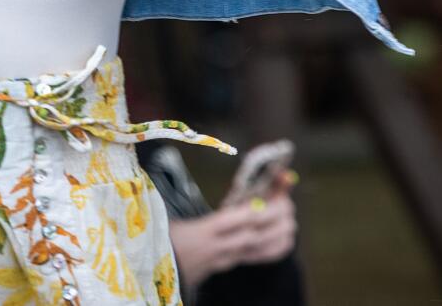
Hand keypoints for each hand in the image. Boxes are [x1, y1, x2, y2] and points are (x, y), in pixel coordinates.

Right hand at [170, 176, 296, 281]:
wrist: (151, 274)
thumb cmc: (161, 237)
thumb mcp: (169, 216)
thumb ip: (191, 196)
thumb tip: (207, 168)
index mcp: (202, 232)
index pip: (238, 220)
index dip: (262, 208)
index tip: (276, 195)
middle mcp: (216, 249)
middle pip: (253, 236)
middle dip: (276, 220)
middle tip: (287, 205)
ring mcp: (222, 261)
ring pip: (257, 251)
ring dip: (279, 236)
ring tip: (290, 222)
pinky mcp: (225, 267)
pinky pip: (253, 260)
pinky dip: (273, 250)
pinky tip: (285, 239)